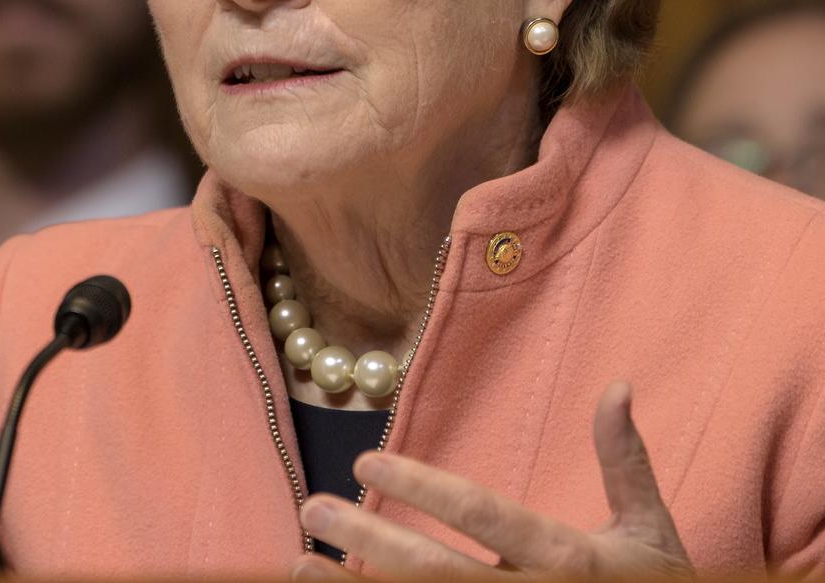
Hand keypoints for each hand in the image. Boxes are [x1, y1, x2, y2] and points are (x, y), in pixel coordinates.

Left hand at [293, 381, 691, 578]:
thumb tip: (616, 386)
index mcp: (568, 560)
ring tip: (299, 565)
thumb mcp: (650, 531)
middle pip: (437, 573)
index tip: (367, 459)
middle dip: (369, 539)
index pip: (483, 516)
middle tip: (310, 507)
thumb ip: (625, 461)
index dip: (423, 487)